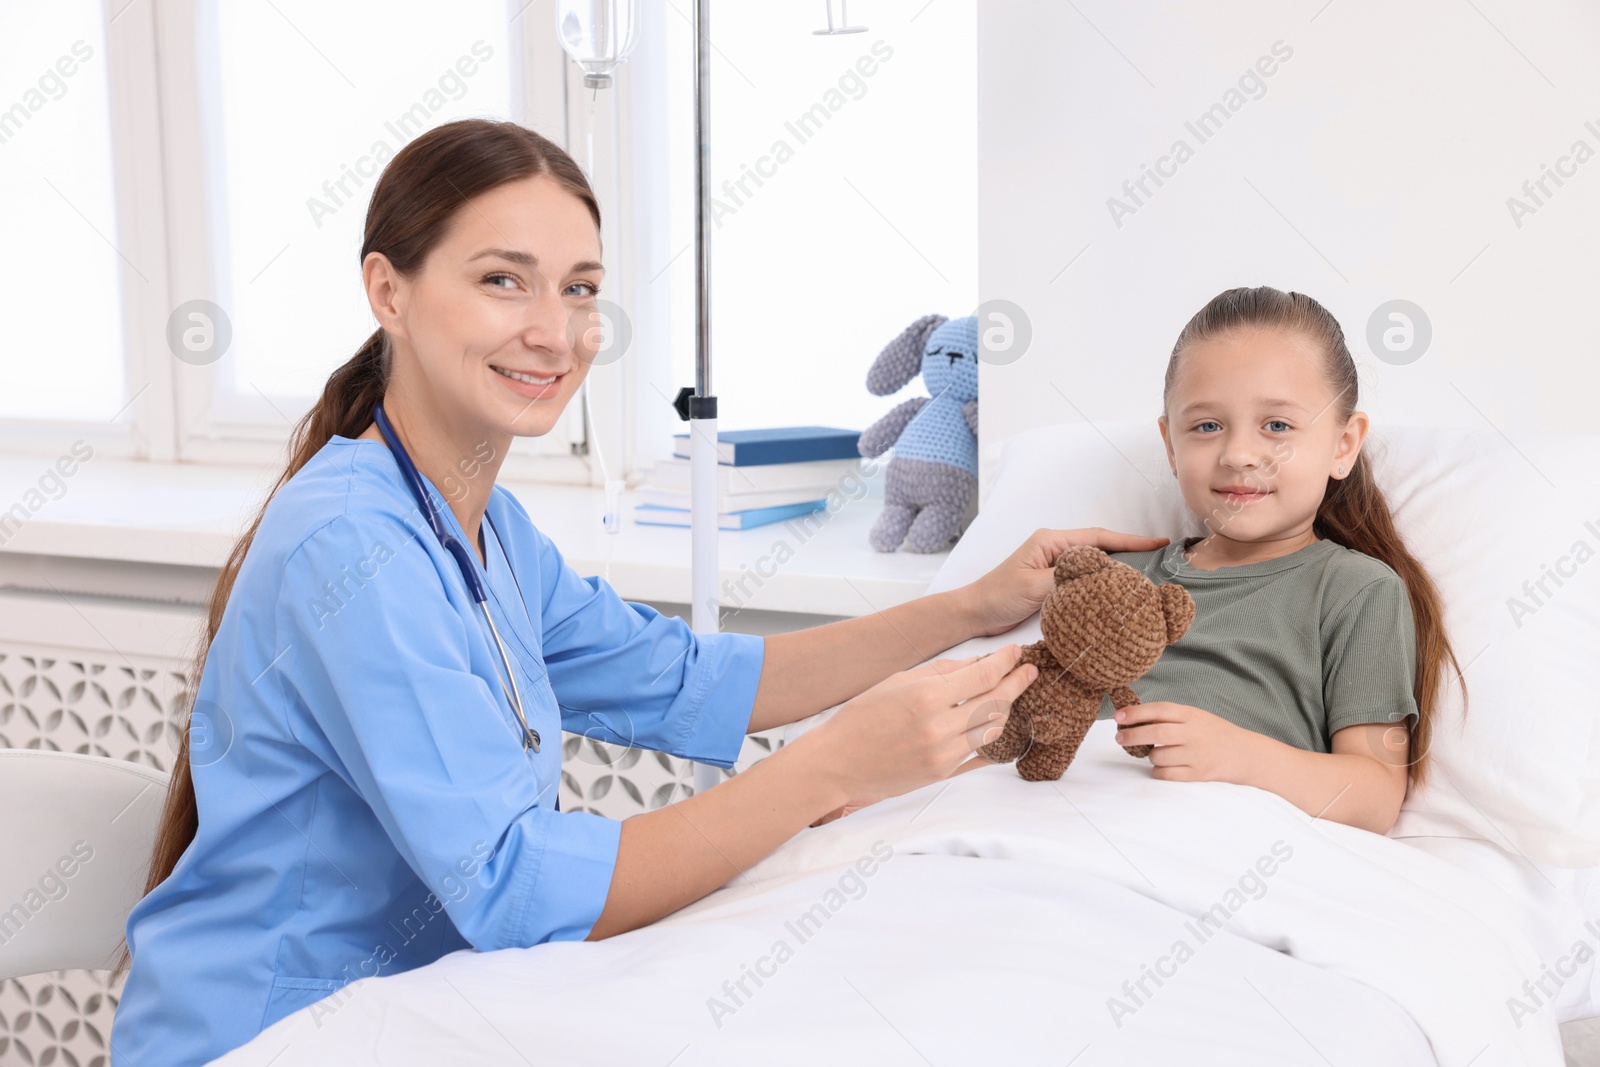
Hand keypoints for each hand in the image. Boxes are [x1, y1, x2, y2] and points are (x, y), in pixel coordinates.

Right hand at [804, 646, 1036, 823]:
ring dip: (1005, 710)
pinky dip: (993, 739)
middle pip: (996, 701)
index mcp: (926, 697)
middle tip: (1028, 671)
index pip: (983, 676)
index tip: (1015, 652)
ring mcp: (943, 754)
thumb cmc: (861, 717)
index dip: (1005, 661)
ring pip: (993, 729)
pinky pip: (980, 755)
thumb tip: (976, 663)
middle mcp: (939, 727)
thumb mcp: (897, 681)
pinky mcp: (942, 774)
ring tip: (1008, 696)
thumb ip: (940, 671)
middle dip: (1016, 683)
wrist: (837, 762)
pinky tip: (999, 726)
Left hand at [960, 528, 1171, 637]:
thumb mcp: (1033, 586)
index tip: (1157, 542)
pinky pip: (1084, 581)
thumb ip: (1066, 580)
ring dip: (1116, 570)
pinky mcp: (1053, 584)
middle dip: (1129, 553)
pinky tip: (1116, 594)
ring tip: (1145, 578)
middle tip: (1159, 562)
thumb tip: (1099, 577)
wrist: (975, 613)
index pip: (1098, 537)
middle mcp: (1056, 551)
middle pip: (1100, 548)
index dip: (1129, 540)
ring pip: (1094, 566)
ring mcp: (1055, 567)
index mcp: (1052, 542)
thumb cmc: (998, 595)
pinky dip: (1101, 585)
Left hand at [1113, 701, 1258, 783]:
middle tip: (1119, 738)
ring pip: (1159, 757)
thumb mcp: (1196, 716)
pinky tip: (1161, 766)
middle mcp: (1195, 733)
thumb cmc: (1214, 732)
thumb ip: (1170, 716)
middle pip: (1156, 733)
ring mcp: (1197, 755)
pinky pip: (1167, 774)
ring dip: (1150, 756)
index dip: (1136, 712)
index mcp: (1192, 715)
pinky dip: (1158, 771)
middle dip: (1132, 735)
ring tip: (1154, 753)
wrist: (1245, 754)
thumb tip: (1132, 717)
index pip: (1159, 710)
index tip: (1118, 716)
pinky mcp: (1199, 774)